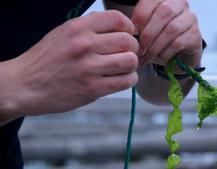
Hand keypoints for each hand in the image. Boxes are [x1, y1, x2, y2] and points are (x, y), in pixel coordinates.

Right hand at [1, 11, 138, 115]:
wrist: (24, 85)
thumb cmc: (46, 59)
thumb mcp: (63, 33)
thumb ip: (89, 27)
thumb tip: (117, 26)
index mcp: (78, 28)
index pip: (117, 18)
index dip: (128, 27)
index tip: (127, 35)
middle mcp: (84, 45)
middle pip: (127, 41)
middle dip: (133, 48)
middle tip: (127, 54)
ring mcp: (88, 68)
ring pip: (130, 61)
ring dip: (132, 65)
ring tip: (124, 68)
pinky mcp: (92, 89)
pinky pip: (125, 81)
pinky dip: (129, 80)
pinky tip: (122, 79)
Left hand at [132, 0, 202, 68]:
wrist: (178, 57)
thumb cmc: (159, 40)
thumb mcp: (146, 30)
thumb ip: (139, 26)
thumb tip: (129, 33)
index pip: (151, 0)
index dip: (140, 16)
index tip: (132, 33)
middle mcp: (180, 4)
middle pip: (164, 12)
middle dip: (148, 33)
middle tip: (139, 49)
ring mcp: (190, 19)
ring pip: (171, 29)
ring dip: (155, 46)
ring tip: (146, 57)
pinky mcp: (196, 35)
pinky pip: (178, 42)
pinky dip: (165, 53)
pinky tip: (160, 59)